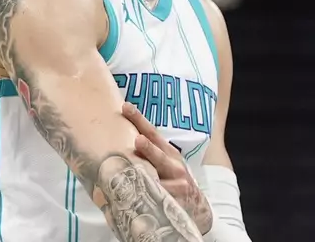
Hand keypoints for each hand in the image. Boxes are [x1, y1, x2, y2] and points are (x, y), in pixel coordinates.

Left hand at [122, 102, 212, 234]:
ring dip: (148, 175)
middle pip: (158, 155)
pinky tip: (138, 196)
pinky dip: (149, 197)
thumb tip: (118, 139)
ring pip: (159, 178)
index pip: (152, 132)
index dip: (139, 119)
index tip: (126, 107)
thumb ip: (147, 152)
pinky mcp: (175, 201)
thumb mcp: (165, 162)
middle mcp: (174, 165)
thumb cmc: (173, 179)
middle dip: (148, 148)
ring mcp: (177, 184)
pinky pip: (160, 198)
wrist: (196, 206)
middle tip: (138, 140)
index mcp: (168, 152)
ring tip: (139, 172)